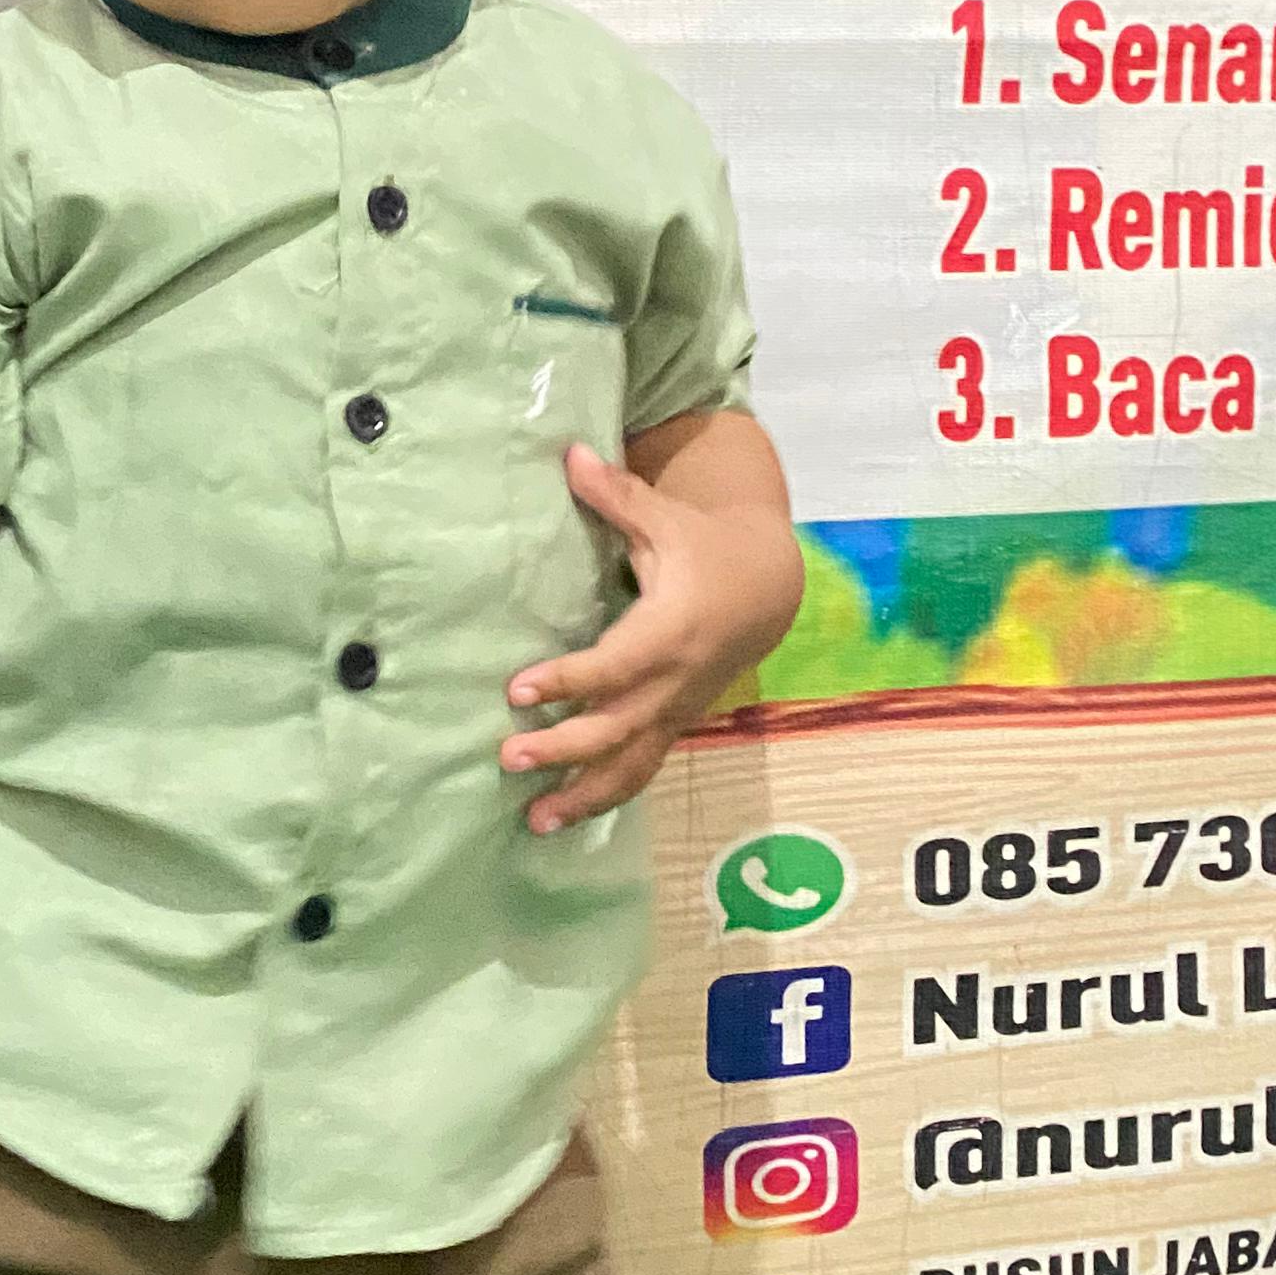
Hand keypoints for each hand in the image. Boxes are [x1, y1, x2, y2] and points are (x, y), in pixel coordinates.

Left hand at [500, 443, 807, 833]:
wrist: (767, 589)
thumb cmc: (705, 548)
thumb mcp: (666, 520)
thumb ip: (616, 495)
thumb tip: (569, 453)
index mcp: (670, 630)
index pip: (613, 666)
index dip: (567, 681)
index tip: (517, 690)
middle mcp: (673, 680)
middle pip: (616, 727)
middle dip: (563, 748)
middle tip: (508, 758)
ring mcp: (675, 709)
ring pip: (632, 764)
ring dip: (583, 796)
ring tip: (535, 821)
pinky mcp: (674, 723)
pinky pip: (642, 768)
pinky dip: (605, 797)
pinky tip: (564, 817)